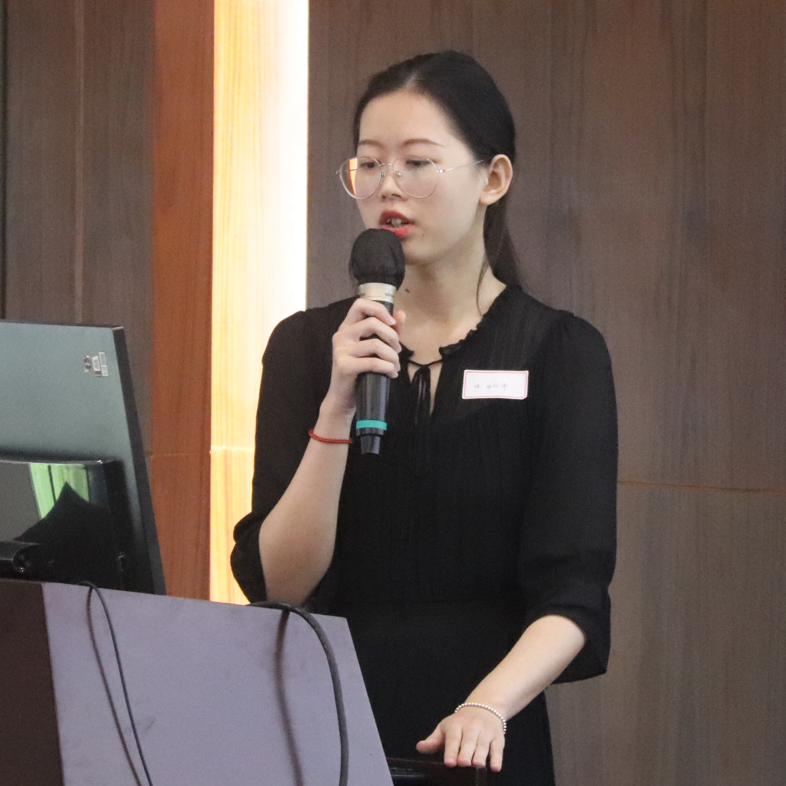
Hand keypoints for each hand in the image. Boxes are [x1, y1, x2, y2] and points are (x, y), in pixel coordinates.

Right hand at [323, 298, 405, 415]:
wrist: (344, 398)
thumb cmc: (360, 372)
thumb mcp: (374, 349)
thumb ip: (388, 330)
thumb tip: (401, 313)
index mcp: (347, 327)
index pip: (360, 304)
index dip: (379, 309)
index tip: (392, 323)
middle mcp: (341, 335)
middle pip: (372, 323)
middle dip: (392, 337)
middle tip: (398, 351)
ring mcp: (341, 350)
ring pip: (376, 344)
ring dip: (392, 356)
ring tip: (395, 366)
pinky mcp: (344, 365)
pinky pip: (373, 362)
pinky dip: (387, 367)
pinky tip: (391, 374)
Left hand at [416, 706, 504, 771]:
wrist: (484, 707)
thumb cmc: (461, 723)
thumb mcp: (446, 727)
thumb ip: (433, 740)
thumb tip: (419, 747)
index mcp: (456, 724)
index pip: (453, 738)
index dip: (451, 750)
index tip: (449, 762)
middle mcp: (472, 727)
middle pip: (469, 741)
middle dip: (466, 752)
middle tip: (462, 763)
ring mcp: (486, 732)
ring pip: (483, 745)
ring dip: (480, 755)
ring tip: (477, 764)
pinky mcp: (498, 738)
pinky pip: (498, 749)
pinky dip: (497, 758)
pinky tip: (495, 767)